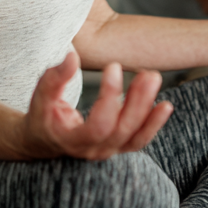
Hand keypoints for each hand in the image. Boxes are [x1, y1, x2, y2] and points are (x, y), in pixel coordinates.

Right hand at [23, 53, 172, 159]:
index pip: (98, 124)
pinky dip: (154, 124)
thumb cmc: (42, 115)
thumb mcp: (40, 96)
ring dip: (148, 109)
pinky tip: (166, 105)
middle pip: (123, 130)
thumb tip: (72, 56)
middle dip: (138, 102)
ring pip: (134, 136)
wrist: (44, 141)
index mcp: (72, 140)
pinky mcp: (118, 146)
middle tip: (148, 74)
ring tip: (153, 79)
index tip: (113, 66)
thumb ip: (55, 77)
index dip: (109, 96)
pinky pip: (140, 139)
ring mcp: (108, 151)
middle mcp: (93, 150)